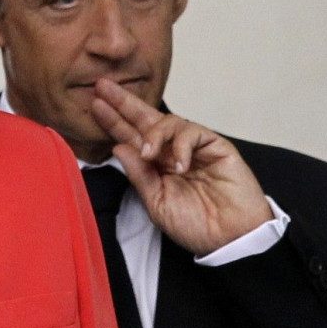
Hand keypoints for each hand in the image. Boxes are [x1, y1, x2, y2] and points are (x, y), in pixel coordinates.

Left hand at [92, 79, 272, 255]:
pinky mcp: (216, 146)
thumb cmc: (196, 225)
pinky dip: (183, 146)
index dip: (114, 121)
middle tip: (103, 87)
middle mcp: (172, 151)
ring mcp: (194, 147)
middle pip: (146, 119)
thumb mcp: (156, 203)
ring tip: (148, 153)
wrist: (231, 240)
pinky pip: (194, 132)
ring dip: (154, 133)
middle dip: (124, 102)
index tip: (95, 105)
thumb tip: (118, 147)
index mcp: (155, 165)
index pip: (131, 136)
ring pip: (169, 122)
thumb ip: (139, 175)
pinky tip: (180, 165)